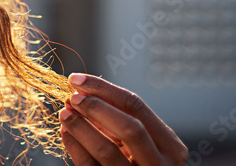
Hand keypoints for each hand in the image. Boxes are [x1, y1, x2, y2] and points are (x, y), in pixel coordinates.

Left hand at [59, 73, 188, 165]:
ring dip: (81, 127)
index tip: (76, 79)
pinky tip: (66, 133)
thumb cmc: (139, 161)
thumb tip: (82, 92)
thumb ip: (118, 118)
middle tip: (73, 97)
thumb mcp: (140, 141)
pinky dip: (75, 148)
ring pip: (107, 151)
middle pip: (130, 128)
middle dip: (97, 108)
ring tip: (64, 113)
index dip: (103, 89)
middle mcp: (160, 164)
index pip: (136, 106)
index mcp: (170, 146)